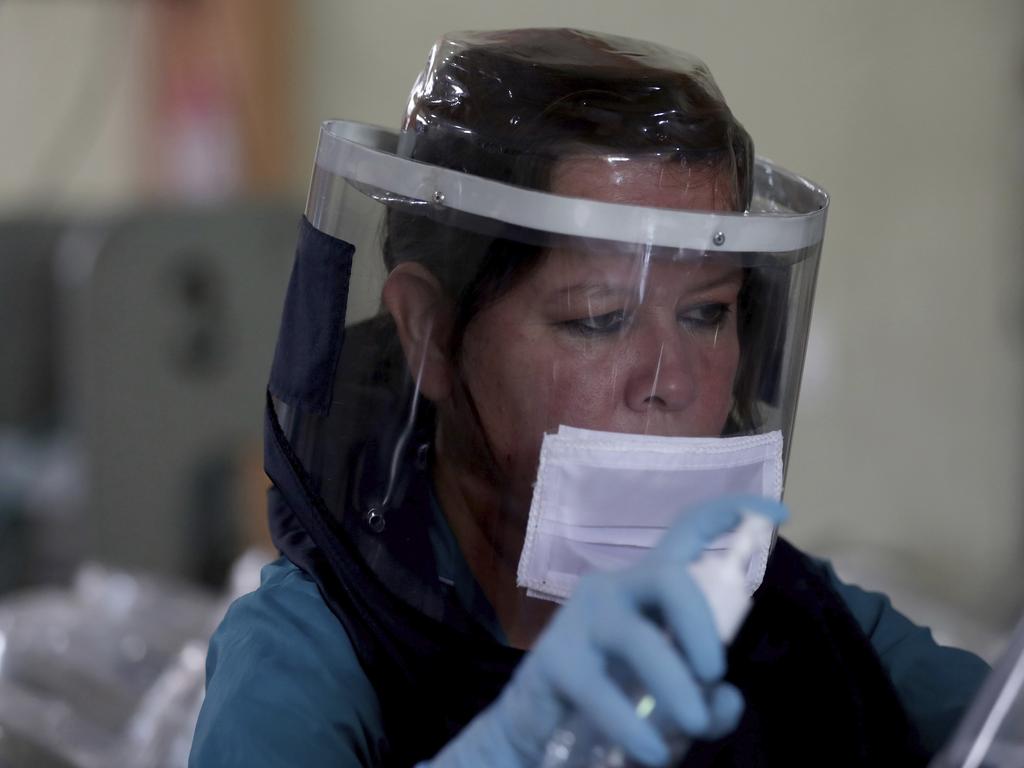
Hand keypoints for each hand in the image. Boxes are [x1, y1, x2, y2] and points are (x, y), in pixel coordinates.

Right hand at [425, 495, 788, 767]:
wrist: (539, 730)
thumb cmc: (616, 702)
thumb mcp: (673, 704)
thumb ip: (707, 700)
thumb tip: (726, 699)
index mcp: (650, 590)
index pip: (688, 534)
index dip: (730, 516)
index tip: (779, 511)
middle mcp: (617, 590)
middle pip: (668, 576)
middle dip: (700, 622)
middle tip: (714, 672)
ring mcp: (583, 620)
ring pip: (638, 637)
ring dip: (672, 682)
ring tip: (693, 725)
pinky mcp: (555, 658)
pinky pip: (599, 688)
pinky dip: (629, 723)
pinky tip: (651, 750)